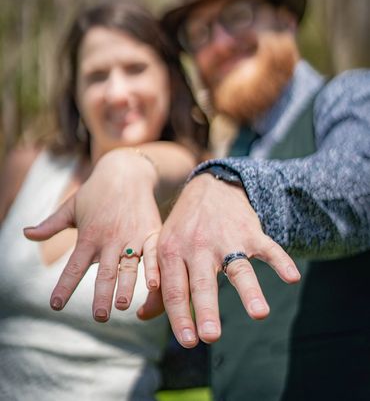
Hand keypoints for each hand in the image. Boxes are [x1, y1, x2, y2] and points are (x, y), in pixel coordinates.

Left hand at [24, 150, 161, 321]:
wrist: (127, 170)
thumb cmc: (96, 191)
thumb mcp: (72, 207)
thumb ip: (51, 225)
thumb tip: (25, 233)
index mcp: (89, 236)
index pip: (74, 267)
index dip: (64, 286)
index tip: (55, 305)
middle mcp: (110, 239)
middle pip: (105, 272)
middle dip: (102, 296)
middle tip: (99, 317)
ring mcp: (132, 236)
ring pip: (129, 266)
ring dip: (127, 286)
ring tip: (123, 305)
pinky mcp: (151, 232)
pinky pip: (153, 253)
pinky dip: (154, 269)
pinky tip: (154, 284)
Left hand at [138, 173, 299, 346]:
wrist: (210, 185)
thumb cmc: (185, 225)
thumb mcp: (165, 247)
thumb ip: (158, 284)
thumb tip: (142, 317)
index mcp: (173, 251)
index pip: (174, 289)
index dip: (180, 316)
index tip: (187, 341)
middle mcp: (199, 246)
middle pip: (202, 282)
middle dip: (206, 309)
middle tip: (210, 336)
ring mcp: (226, 239)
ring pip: (238, 267)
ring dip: (249, 291)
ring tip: (259, 314)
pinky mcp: (250, 232)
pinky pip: (268, 248)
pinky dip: (281, 261)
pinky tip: (292, 277)